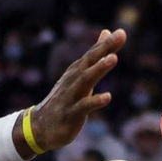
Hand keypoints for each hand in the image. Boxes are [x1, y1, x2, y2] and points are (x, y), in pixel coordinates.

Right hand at [27, 29, 125, 151]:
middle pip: (90, 61)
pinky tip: (108, 97)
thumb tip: (106, 33)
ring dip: (99, 69)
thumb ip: (95, 56)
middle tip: (119, 36)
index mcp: (77, 71)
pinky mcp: (71, 114)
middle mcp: (73, 80)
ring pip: (85, 80)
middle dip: (104, 48)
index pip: (93, 54)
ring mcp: (71, 96)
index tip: (121, 32)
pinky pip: (83, 107)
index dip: (107, 43)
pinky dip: (95, 101)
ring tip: (113, 58)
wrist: (40, 127)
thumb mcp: (80, 76)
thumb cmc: (65, 100)